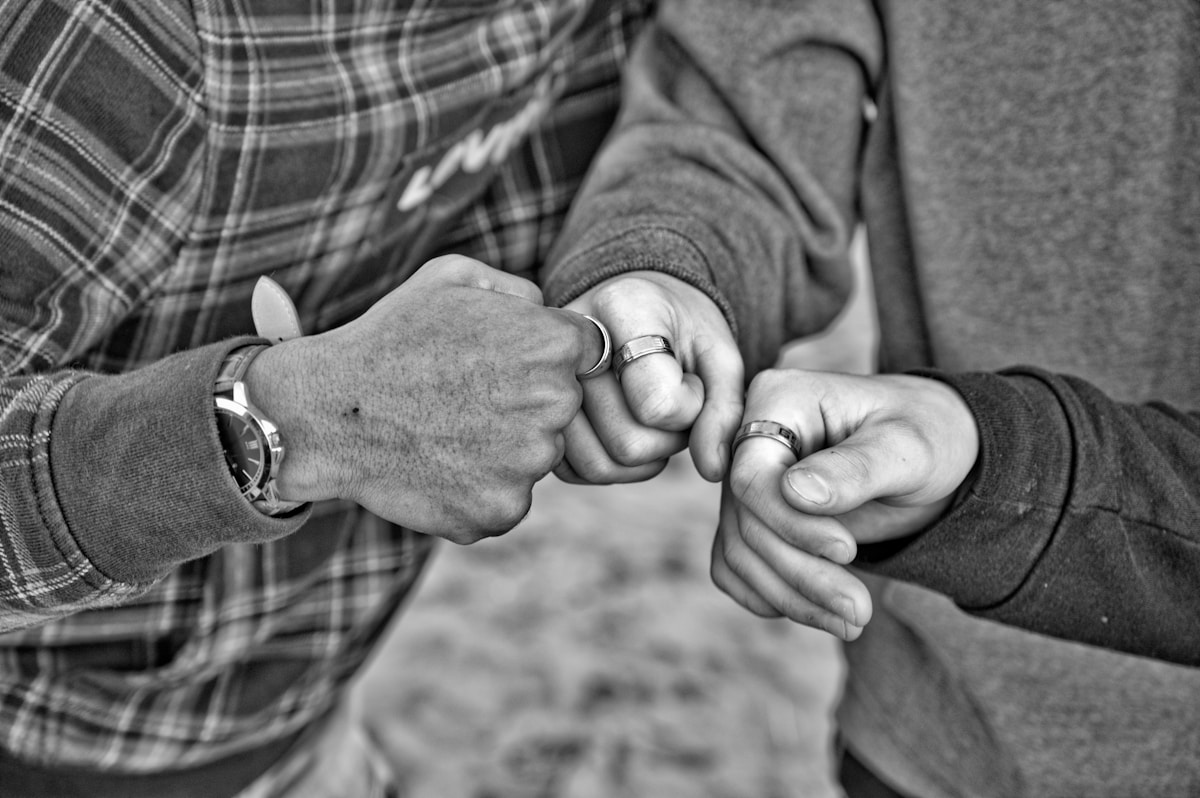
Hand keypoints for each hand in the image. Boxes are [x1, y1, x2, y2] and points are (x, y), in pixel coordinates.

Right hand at [245, 255, 607, 542]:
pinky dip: (477, 488)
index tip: (502, 362)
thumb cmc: (389, 337)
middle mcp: (553, 405)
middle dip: (524, 403)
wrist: (327, 411)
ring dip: (502, 448)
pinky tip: (438, 464)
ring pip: (533, 456)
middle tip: (464, 397)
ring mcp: (528, 465)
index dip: (542, 355)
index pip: (584, 354)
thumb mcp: (453, 278)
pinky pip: (505, 498)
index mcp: (552, 344)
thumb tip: (550, 313)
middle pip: (561, 409)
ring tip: (444, 429)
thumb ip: (519, 291)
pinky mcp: (500, 510)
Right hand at [555, 272, 743, 483]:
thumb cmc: (682, 329)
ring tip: (653, 416)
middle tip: (675, 402)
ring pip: (598, 464)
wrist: (636, 305)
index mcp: (623, 307)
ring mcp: (543, 378)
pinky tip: (630, 431)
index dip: (690, 407)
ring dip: (642, 456)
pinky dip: (614, 467)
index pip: (657, 403)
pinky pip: (576, 470)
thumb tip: (710, 469)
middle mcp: (569, 341)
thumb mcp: (719, 355)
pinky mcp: (536, 410)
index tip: (690, 378)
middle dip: (668, 438)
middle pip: (626, 442)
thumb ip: (724, 409)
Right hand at [711, 368, 979, 638]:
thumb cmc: (926, 434)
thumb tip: (795, 492)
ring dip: (791, 595)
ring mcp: (747, 479)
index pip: (751, 475)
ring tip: (853, 621)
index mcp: (778, 399)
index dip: (790, 523)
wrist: (934, 455)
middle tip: (860, 611)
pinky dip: (771, 596)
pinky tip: (818, 611)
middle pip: (745, 520)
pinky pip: (736, 566)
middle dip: (799, 572)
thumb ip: (855, 468)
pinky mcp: (753, 516)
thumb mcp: (907, 447)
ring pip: (738, 550)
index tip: (847, 551)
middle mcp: (749, 437)